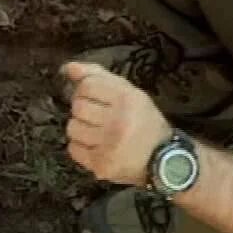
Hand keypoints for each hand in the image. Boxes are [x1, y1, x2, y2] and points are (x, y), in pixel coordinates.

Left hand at [61, 62, 172, 185]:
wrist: (164, 160)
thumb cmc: (144, 122)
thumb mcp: (130, 93)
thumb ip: (99, 76)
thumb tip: (69, 67)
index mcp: (127, 99)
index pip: (88, 85)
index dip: (86, 90)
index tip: (95, 98)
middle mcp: (118, 121)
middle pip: (78, 107)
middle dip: (83, 110)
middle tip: (97, 117)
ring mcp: (109, 145)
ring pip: (72, 128)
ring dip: (81, 129)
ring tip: (96, 132)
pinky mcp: (101, 165)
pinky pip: (73, 149)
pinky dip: (81, 147)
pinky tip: (95, 146)